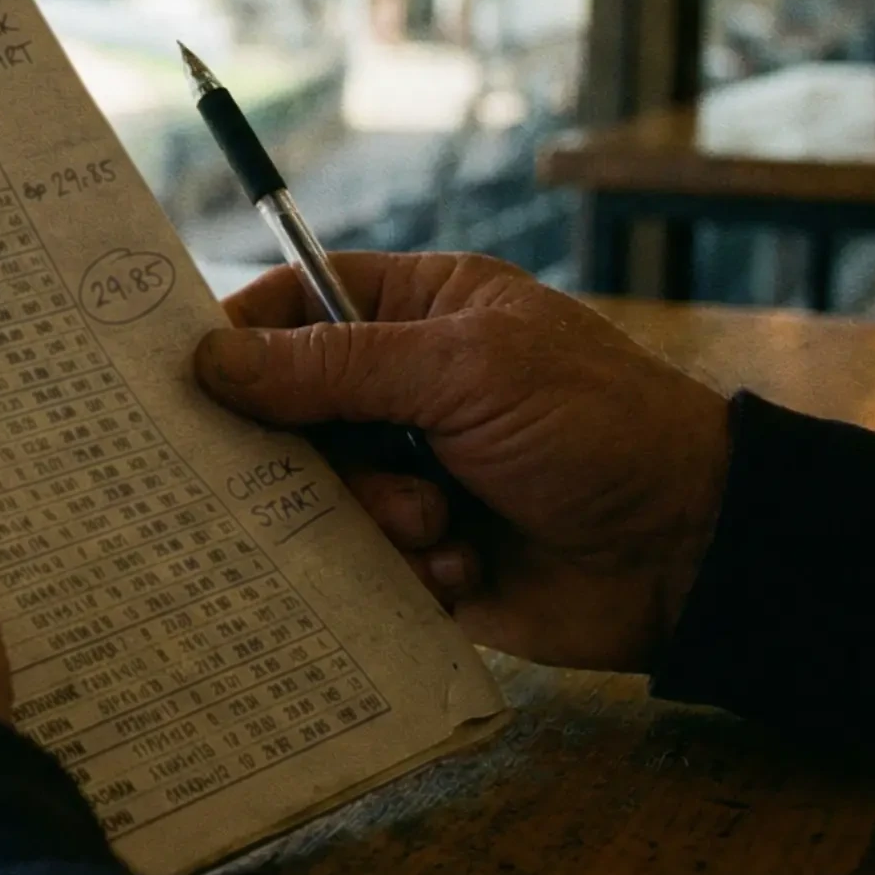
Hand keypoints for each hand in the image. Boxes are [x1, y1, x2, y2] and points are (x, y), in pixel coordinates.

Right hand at [194, 253, 729, 673]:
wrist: (690, 551)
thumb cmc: (597, 427)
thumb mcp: (465, 369)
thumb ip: (335, 364)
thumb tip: (213, 358)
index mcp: (420, 313)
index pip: (293, 307)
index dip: (237, 338)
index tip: (184, 377)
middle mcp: (406, 390)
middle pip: (287, 411)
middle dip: (307, 448)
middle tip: (327, 469)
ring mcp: (412, 472)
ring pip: (318, 495)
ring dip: (373, 513)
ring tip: (437, 520)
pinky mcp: (422, 554)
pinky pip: (357, 563)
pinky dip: (401, 567)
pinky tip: (462, 563)